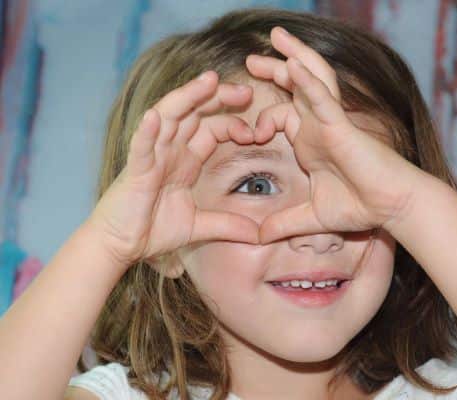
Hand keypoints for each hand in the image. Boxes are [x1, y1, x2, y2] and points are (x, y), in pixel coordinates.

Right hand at [88, 71, 260, 265]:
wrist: (120, 246)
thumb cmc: (152, 230)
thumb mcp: (199, 226)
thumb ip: (229, 225)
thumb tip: (260, 235)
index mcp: (185, 159)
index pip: (212, 128)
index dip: (233, 123)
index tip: (256, 133)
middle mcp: (169, 151)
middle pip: (195, 113)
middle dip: (219, 97)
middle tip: (246, 90)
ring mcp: (151, 156)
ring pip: (169, 117)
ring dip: (188, 97)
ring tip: (208, 80)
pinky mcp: (134, 170)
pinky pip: (140, 146)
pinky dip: (146, 131)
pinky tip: (154, 117)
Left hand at [245, 27, 425, 243]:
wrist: (391, 207)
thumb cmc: (359, 207)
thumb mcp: (311, 216)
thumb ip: (284, 222)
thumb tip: (258, 237)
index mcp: (310, 140)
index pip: (281, 114)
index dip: (261, 119)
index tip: (248, 137)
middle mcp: (319, 125)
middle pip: (294, 87)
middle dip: (273, 68)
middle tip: (250, 58)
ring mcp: (331, 122)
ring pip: (312, 79)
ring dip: (294, 56)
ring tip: (276, 35)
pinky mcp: (342, 126)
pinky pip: (323, 99)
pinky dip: (308, 82)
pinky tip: (291, 64)